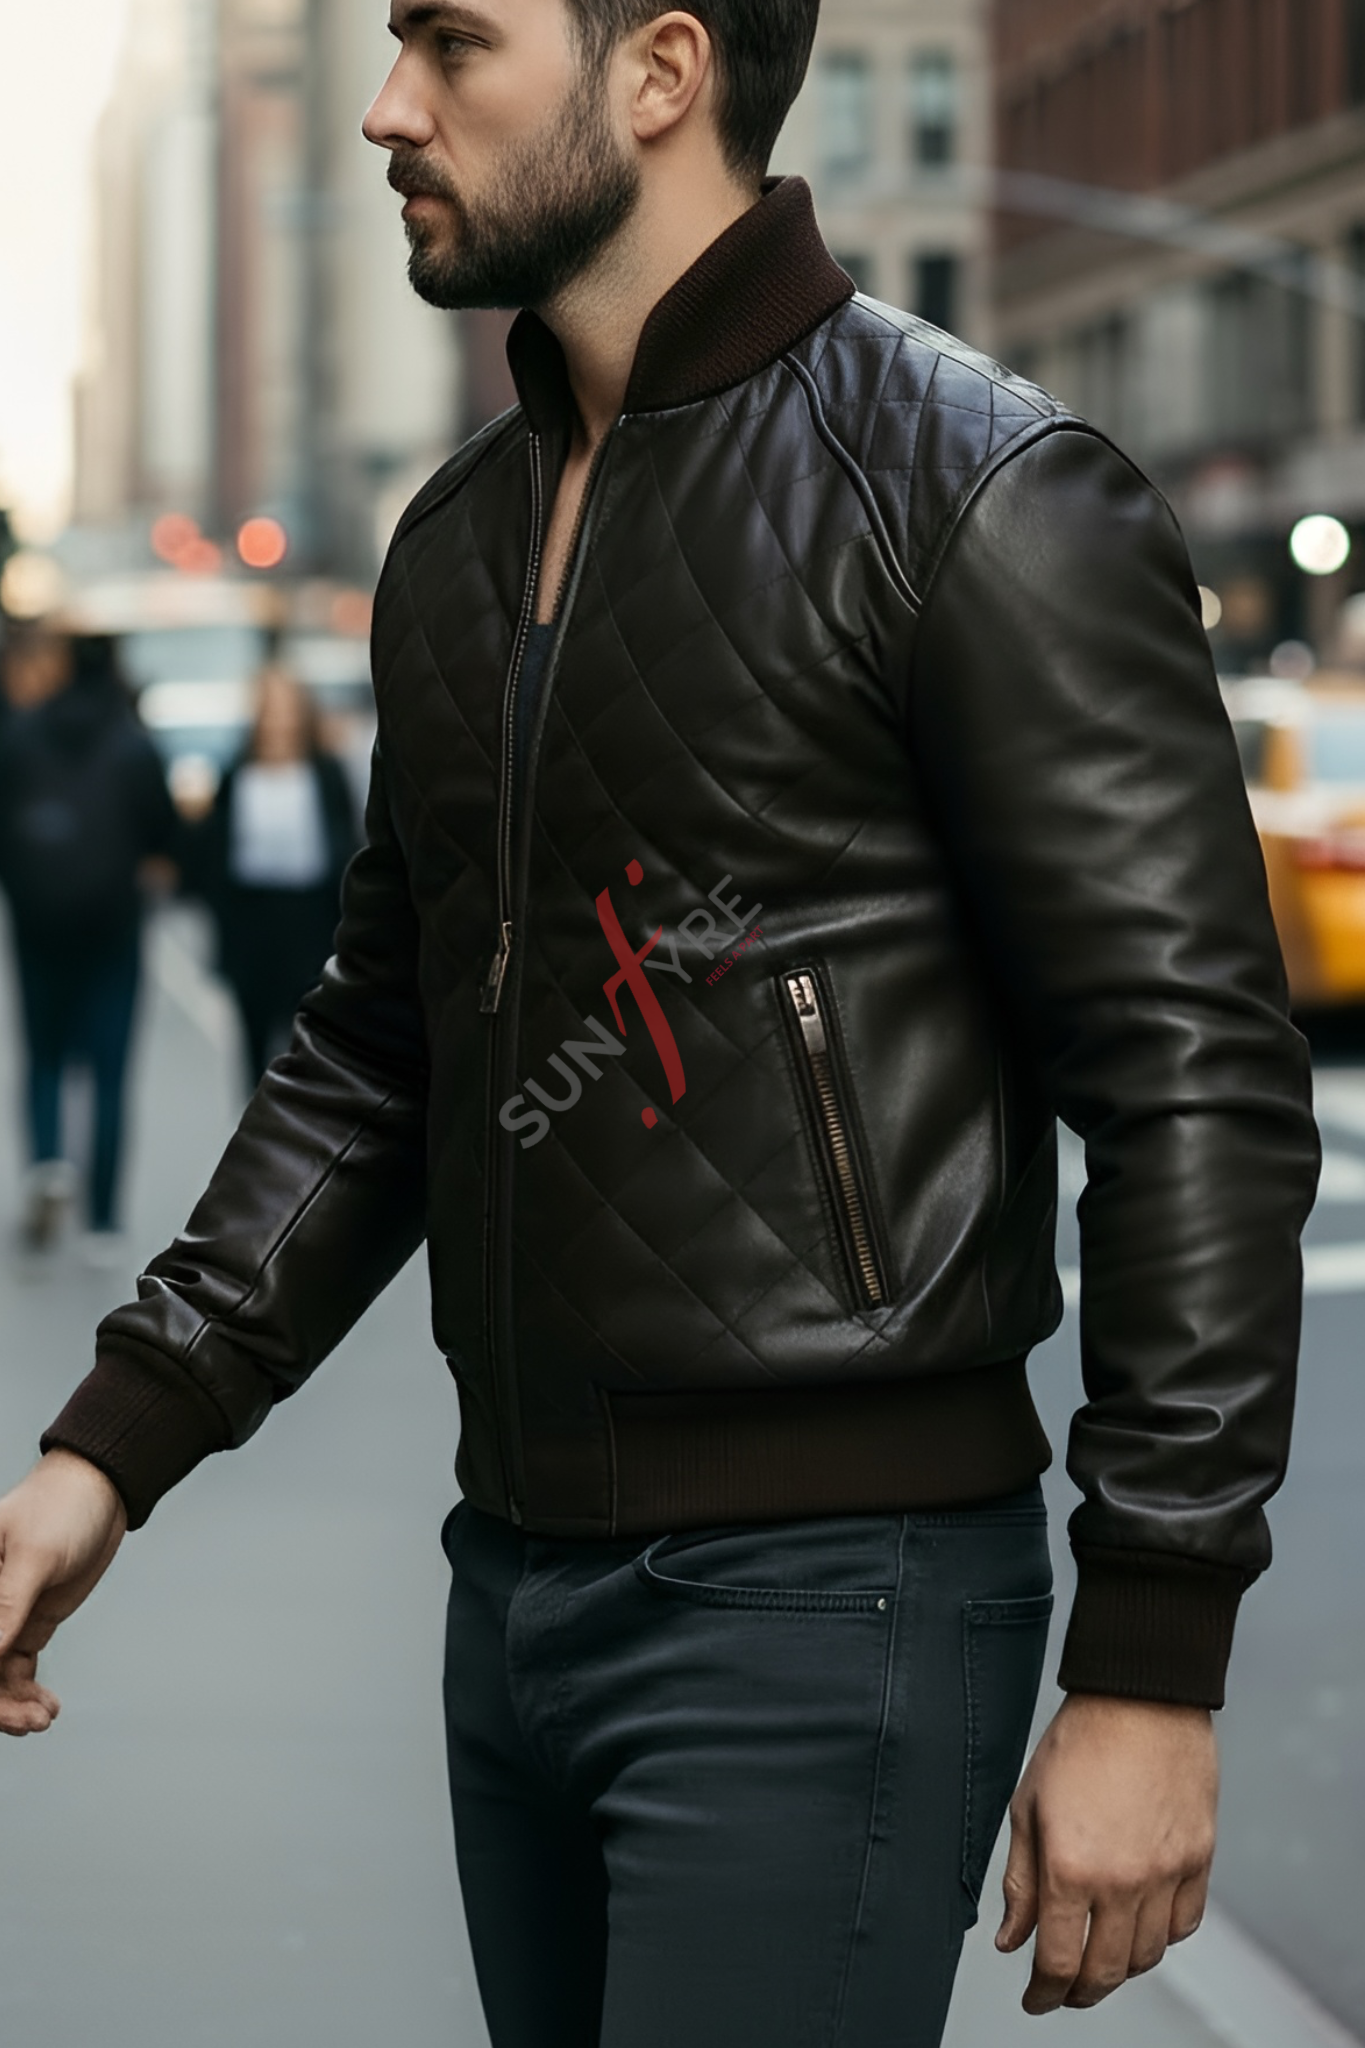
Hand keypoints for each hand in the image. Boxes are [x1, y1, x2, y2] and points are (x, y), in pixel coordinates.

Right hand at [0, 1451, 127, 1735]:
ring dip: (12, 1705)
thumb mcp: (34, 1554)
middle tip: (26, 1723)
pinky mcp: (24, 1622)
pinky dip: (28, 1693)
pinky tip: (49, 1708)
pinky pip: (15, 1670)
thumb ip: (5, 1603)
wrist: (102, 1491)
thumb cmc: (61, 1506)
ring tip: (43, 1720)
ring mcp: (0, 1615)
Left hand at [998, 1692, 1217, 2013]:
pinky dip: (1162, 1938)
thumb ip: (1020, 1882)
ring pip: (1147, 1956)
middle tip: (1064, 1992)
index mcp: (1070, 1867)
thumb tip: (1011, 1940)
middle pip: (1105, 1972)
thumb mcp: (1028, 1807)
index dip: (1042, 1993)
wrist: (1140, 1698)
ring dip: (1121, 1969)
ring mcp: (1167, 1873)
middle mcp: (1122, 1880)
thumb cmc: (1079, 1742)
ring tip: (1101, 1958)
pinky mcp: (1199, 1860)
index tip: (1035, 1999)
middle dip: (1079, 1993)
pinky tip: (1142, 1927)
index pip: (1057, 1961)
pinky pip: (1184, 1924)